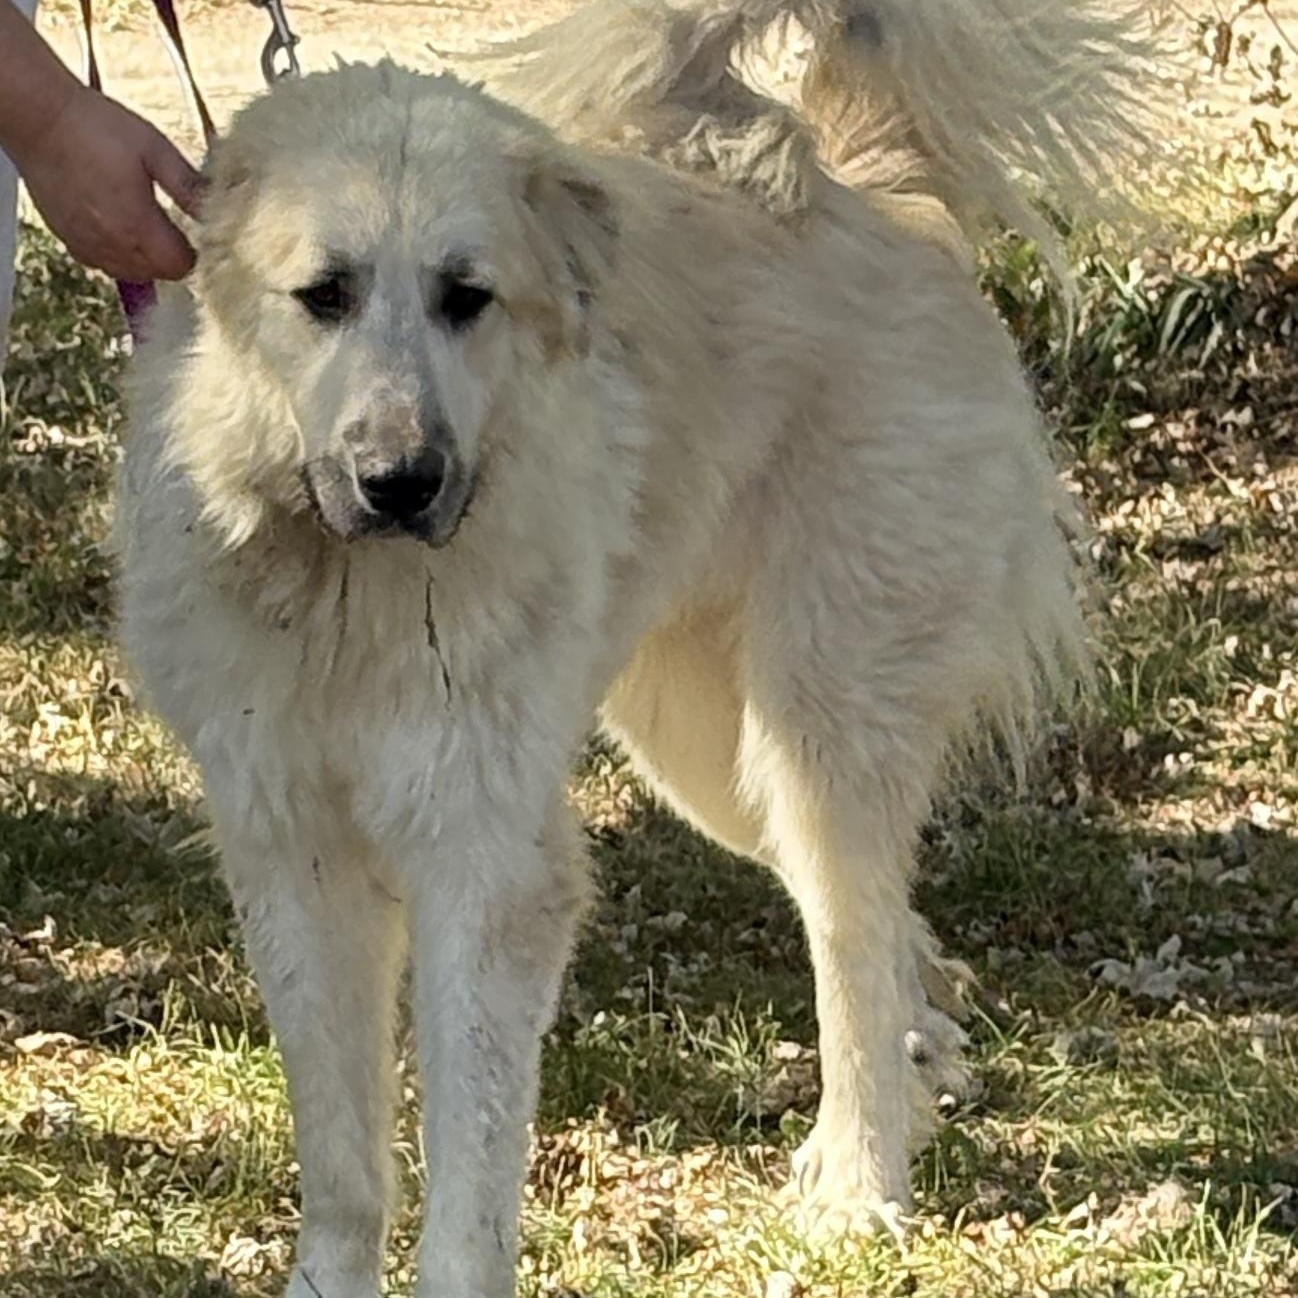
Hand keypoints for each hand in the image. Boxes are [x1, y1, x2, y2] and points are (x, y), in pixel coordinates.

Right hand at [12, 85, 203, 281]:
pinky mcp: (70, 240)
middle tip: (175, 228)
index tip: (197, 234)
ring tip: (148, 226)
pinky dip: (118, 254)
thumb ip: (188, 185)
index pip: (180, 266)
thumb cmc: (95, 127)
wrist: (40, 118)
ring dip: (146, 258)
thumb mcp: (155, 150)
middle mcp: (112, 244)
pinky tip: (120, 226)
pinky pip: (104, 263)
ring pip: (131, 273)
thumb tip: (217, 211)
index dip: (194, 253)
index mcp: (138, 225)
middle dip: (172, 257)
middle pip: (158, 274)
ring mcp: (88, 245)